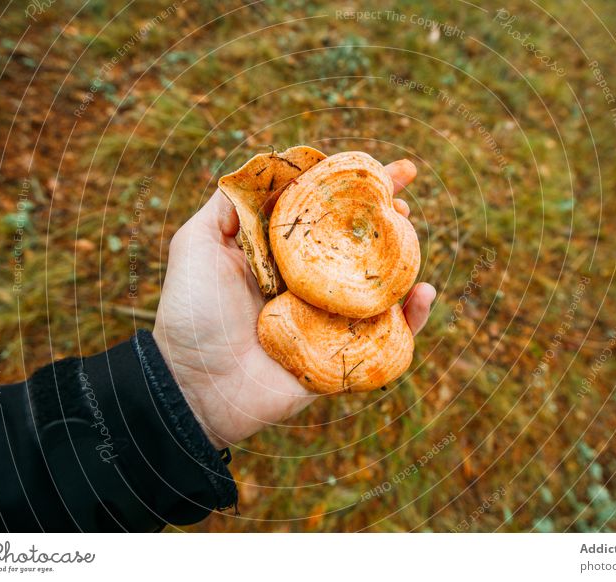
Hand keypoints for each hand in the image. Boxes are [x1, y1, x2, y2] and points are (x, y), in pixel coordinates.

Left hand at [153, 160, 435, 448]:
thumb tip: (262, 167)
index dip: (351, 187)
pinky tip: (424, 294)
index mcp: (280, 254)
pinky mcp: (343, 356)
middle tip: (402, 198)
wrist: (196, 385)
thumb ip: (226, 207)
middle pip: (357, 243)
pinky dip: (413, 319)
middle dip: (385, 217)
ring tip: (411, 235)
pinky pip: (388, 337)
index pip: (323, 211)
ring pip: (378, 284)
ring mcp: (328, 318)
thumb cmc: (192, 314)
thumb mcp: (196, 245)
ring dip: (403, 258)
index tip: (380, 167)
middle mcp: (307, 282)